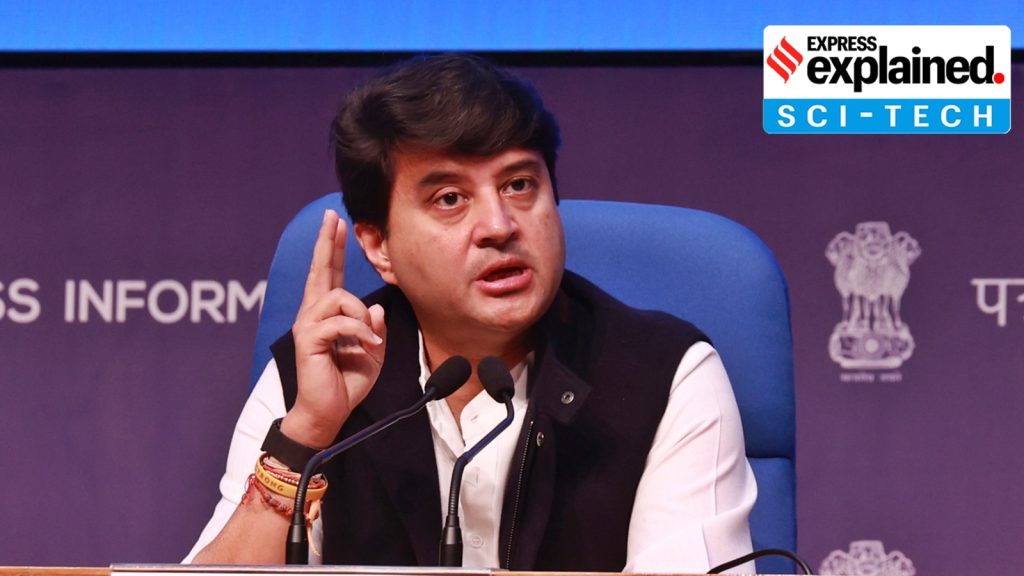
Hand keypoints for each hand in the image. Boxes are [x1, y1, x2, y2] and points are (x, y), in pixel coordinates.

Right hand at [281, 209, 386, 447]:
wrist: (329, 412)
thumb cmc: (347, 382)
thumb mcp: (372, 352)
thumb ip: (374, 328)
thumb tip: (374, 306)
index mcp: (326, 315)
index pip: (328, 275)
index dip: (331, 248)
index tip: (336, 223)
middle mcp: (312, 315)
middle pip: (320, 271)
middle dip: (327, 243)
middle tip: (332, 218)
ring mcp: (308, 326)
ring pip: (338, 296)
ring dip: (361, 316)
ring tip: (370, 340)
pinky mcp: (309, 340)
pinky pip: (339, 322)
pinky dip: (360, 332)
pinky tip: (369, 347)